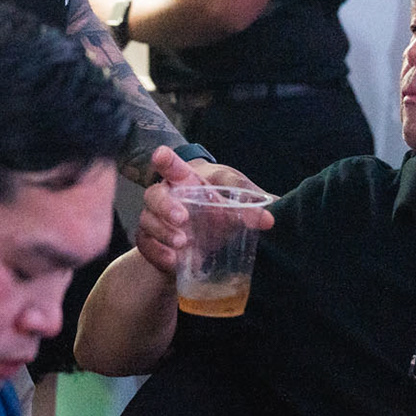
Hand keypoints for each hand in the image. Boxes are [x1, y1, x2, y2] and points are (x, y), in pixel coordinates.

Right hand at [134, 147, 273, 275]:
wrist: (200, 242)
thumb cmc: (214, 210)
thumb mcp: (232, 205)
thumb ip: (248, 208)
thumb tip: (269, 218)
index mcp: (183, 180)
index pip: (171, 165)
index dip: (165, 159)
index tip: (161, 154)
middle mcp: (164, 197)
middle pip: (155, 195)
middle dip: (166, 205)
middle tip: (182, 217)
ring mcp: (154, 219)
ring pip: (148, 221)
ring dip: (164, 232)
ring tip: (183, 243)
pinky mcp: (150, 241)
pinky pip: (146, 245)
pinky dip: (158, 253)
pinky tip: (173, 261)